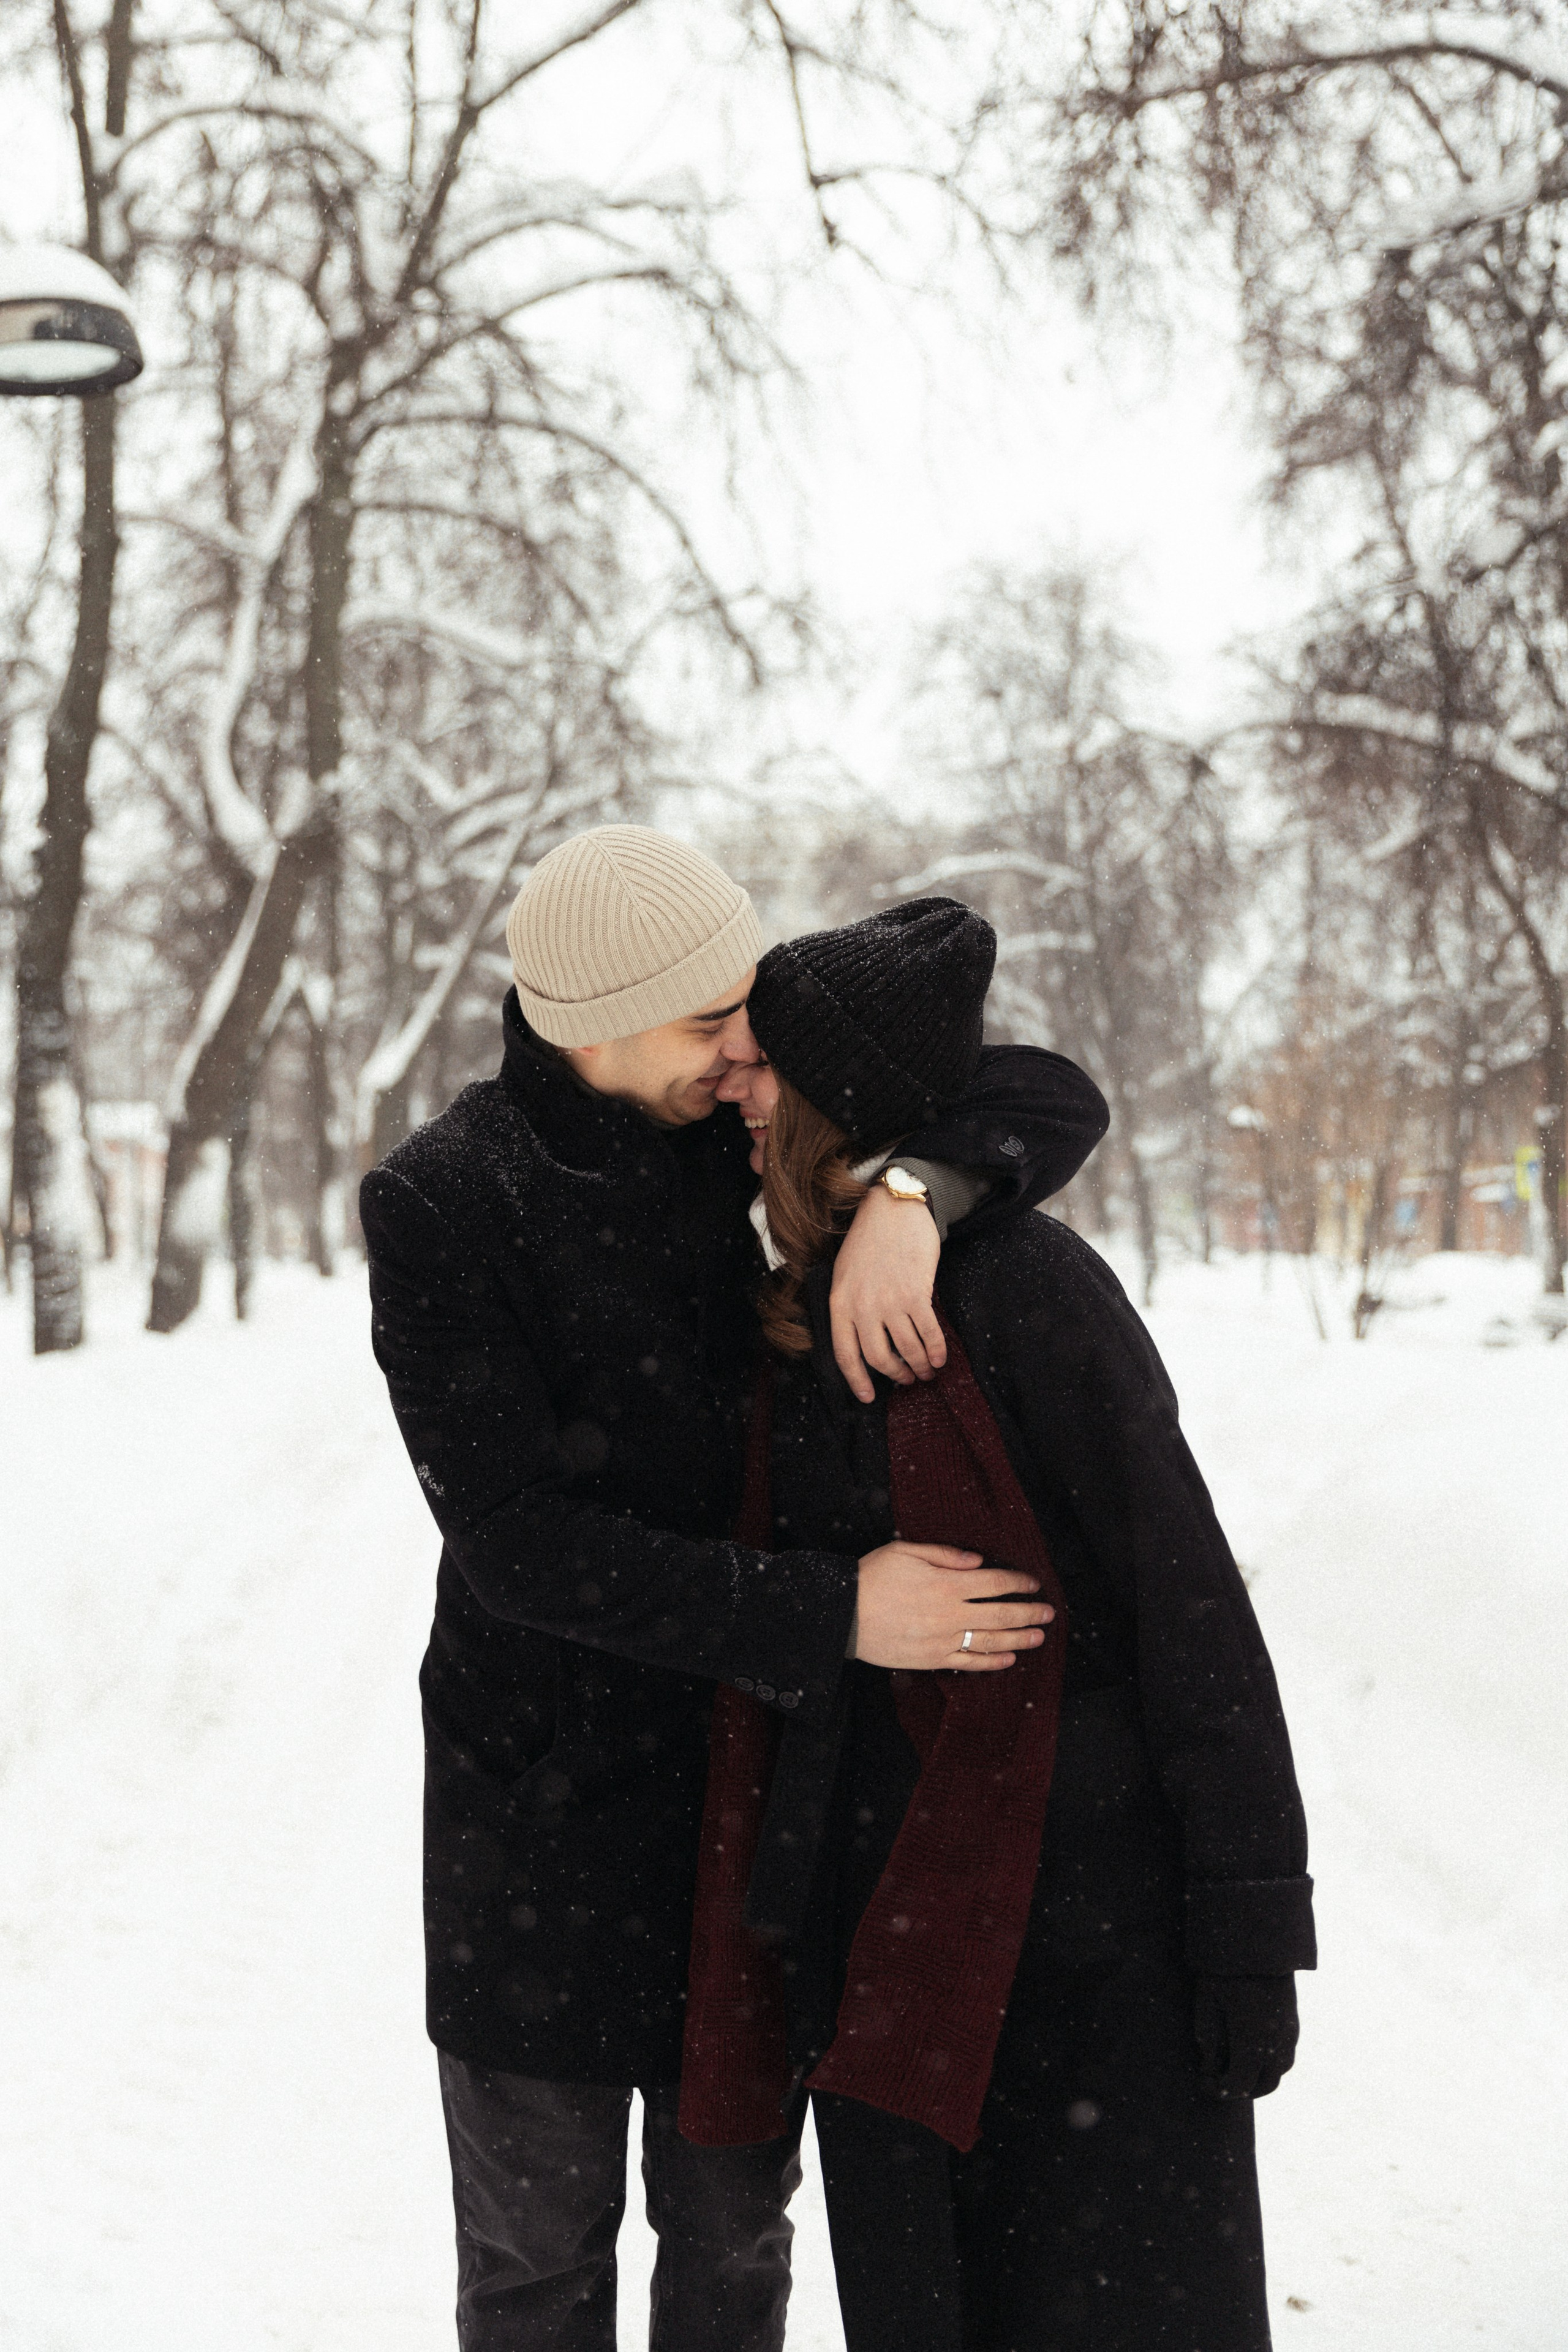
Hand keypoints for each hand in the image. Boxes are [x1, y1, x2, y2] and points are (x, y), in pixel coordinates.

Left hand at [831, 1184, 946, 1403]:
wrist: (893, 1209)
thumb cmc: (869, 1242)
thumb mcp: (844, 1275)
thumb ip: (850, 1307)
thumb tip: (866, 1344)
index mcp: (839, 1303)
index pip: (845, 1354)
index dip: (857, 1381)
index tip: (868, 1398)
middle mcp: (862, 1306)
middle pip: (879, 1358)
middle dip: (896, 1375)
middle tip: (907, 1379)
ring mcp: (889, 1301)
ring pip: (907, 1349)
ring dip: (919, 1366)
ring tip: (926, 1371)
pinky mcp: (916, 1293)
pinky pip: (928, 1334)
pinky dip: (936, 1351)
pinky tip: (939, 1358)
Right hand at [851, 1543, 1053, 1672]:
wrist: (843, 1615)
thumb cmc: (872, 1577)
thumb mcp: (905, 1551)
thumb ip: (945, 1554)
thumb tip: (977, 1561)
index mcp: (946, 1583)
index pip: (994, 1583)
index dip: (1018, 1583)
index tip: (1033, 1583)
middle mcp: (950, 1613)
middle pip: (1000, 1615)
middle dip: (1028, 1613)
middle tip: (1048, 1613)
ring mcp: (943, 1640)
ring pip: (990, 1641)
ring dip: (1019, 1639)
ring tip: (1039, 1637)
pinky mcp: (932, 1659)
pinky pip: (969, 1663)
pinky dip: (991, 1662)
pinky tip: (1007, 1658)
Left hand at [1193, 1975, 1298, 2100]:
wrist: (1257, 1936)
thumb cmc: (1224, 1966)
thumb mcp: (1207, 2002)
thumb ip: (1209, 2040)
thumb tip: (1211, 2067)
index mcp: (1253, 2040)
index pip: (1239, 2085)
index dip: (1219, 2090)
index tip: (1203, 2082)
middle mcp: (1277, 2041)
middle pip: (1265, 2086)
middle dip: (1241, 2089)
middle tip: (1219, 2080)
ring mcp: (1290, 2030)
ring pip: (1280, 2071)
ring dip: (1259, 2077)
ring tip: (1235, 2066)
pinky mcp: (1294, 2019)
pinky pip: (1287, 2054)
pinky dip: (1271, 2062)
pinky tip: (1253, 2050)